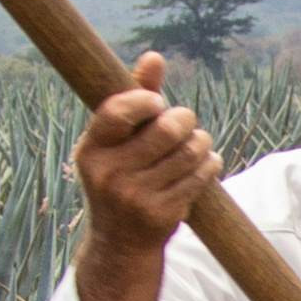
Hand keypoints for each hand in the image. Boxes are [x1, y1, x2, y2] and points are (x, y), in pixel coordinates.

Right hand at [76, 58, 217, 254]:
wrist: (120, 244)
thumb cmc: (120, 177)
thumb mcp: (115, 143)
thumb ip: (133, 99)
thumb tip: (154, 57)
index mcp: (91, 150)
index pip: (120, 111)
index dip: (147, 100)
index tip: (157, 103)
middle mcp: (109, 174)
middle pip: (167, 129)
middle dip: (184, 119)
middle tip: (184, 123)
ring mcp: (136, 197)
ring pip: (190, 151)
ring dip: (202, 142)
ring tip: (197, 143)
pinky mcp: (162, 214)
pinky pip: (200, 176)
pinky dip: (209, 164)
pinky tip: (205, 163)